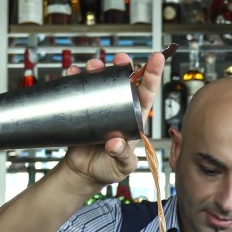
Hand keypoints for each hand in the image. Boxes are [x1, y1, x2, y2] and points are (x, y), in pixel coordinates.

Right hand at [60, 50, 165, 192]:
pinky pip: (79, 90)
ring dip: (98, 69)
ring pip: (101, 82)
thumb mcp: (122, 166)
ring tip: (94, 65)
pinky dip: (76, 78)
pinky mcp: (82, 108)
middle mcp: (118, 109)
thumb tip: (114, 143)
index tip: (157, 58)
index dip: (152, 76)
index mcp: (133, 119)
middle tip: (121, 58)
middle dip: (123, 66)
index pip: (146, 94)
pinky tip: (74, 72)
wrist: (84, 173)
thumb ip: (122, 156)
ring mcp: (100, 107)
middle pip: (123, 82)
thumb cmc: (109, 169)